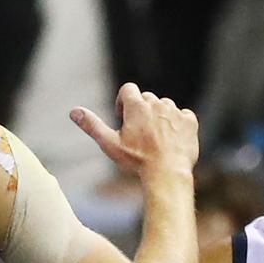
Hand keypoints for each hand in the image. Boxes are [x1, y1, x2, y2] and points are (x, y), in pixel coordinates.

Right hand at [71, 83, 198, 178]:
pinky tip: (173, 139)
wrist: (167, 173)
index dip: (123, 102)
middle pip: (147, 98)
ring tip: (157, 138)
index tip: (124, 118)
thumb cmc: (137, 161)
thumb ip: (92, 125)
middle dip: (142, 111)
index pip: (128, 89)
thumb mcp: (110, 144)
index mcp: (137, 106)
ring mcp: (175, 112)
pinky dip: (179, 123)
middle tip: (140, 133)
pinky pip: (184, 115)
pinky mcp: (190, 121)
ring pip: (165, 106)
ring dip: (160, 116)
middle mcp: (157, 104)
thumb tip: (73, 111)